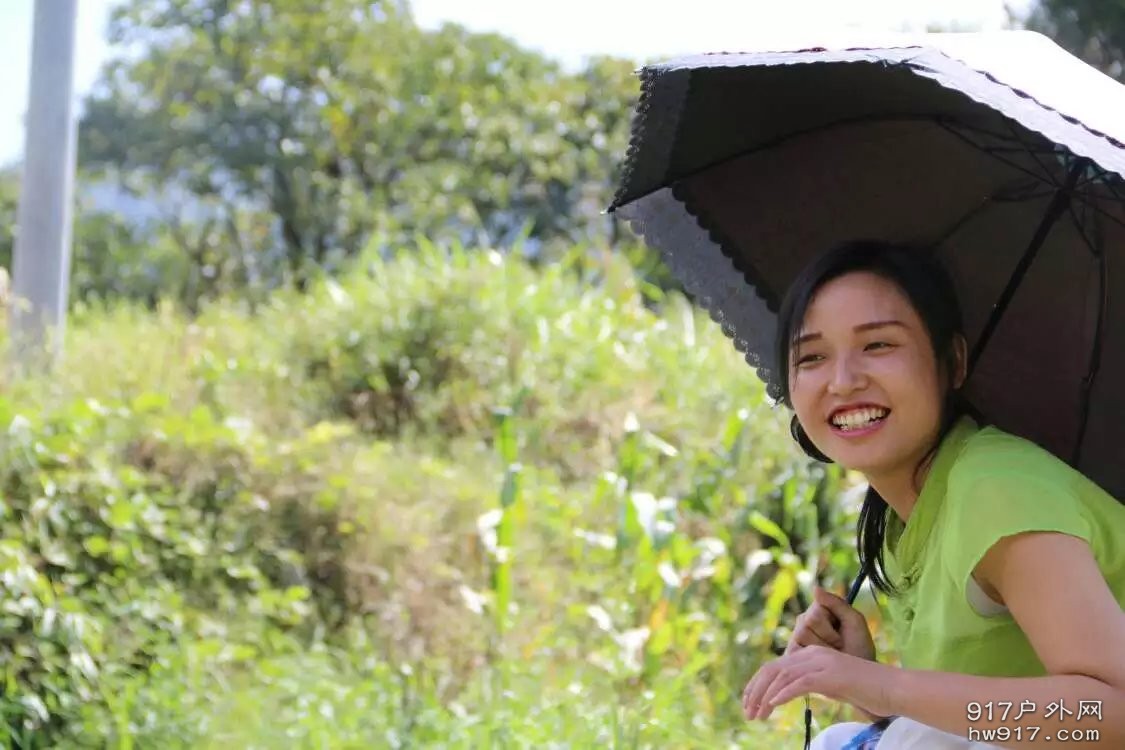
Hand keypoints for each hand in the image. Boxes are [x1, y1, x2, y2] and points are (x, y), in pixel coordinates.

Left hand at [741, 645, 896, 721]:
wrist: (894, 688)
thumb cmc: (865, 690)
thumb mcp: (831, 684)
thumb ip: (810, 683)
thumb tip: (787, 692)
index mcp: (811, 654)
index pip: (775, 666)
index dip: (757, 684)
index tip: (748, 703)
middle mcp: (813, 654)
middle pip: (773, 669)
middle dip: (755, 691)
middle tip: (747, 712)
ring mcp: (822, 663)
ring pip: (782, 676)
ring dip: (765, 697)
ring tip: (756, 715)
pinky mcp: (831, 675)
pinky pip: (799, 683)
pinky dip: (782, 694)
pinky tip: (772, 706)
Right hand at [786, 586, 875, 661]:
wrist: (858, 677)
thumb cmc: (859, 648)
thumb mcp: (854, 622)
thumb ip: (837, 603)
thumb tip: (815, 588)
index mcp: (819, 611)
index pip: (816, 609)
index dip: (831, 623)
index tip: (843, 632)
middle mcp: (804, 622)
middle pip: (808, 622)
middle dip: (828, 637)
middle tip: (839, 646)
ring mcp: (796, 638)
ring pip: (802, 635)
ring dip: (822, 648)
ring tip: (831, 655)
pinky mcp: (791, 655)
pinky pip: (795, 651)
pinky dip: (811, 658)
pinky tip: (819, 662)